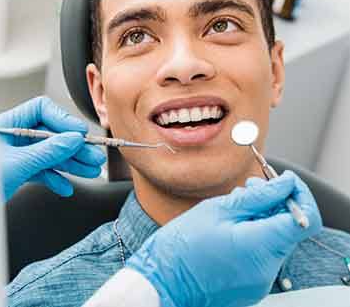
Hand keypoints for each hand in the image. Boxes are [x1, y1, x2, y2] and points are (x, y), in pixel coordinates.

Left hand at [0, 96, 105, 201]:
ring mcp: (14, 155)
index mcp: (6, 124)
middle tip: (93, 156)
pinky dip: (54, 178)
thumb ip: (47, 151)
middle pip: (50, 134)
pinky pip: (40, 170)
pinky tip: (65, 187)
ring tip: (89, 170)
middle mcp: (11, 137)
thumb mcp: (17, 164)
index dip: (62, 120)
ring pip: (48, 153)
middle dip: (72, 147)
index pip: (41, 110)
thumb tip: (73, 140)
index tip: (79, 134)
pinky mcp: (16, 172)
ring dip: (70, 163)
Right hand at [126, 171, 321, 306]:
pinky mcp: (251, 286)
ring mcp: (261, 281)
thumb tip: (285, 184)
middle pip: (288, 228)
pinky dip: (252, 236)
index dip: (299, 195)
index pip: (306, 219)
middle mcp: (268, 269)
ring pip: (274, 240)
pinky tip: (228, 228)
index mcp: (261, 246)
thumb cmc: (181, 246)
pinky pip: (262, 255)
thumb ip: (258, 196)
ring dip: (261, 219)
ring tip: (231, 208)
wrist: (162, 282)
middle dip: (274, 203)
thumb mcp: (217, 209)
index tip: (284, 182)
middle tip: (249, 187)